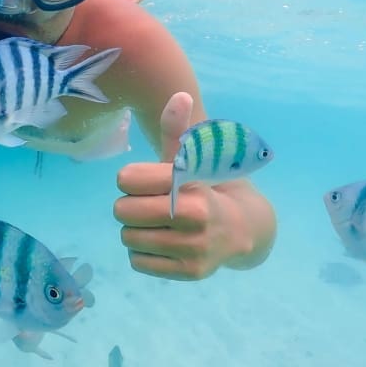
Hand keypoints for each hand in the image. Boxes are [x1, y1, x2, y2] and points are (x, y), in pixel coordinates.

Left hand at [113, 92, 252, 279]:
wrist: (243, 229)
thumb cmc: (205, 187)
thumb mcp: (192, 157)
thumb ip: (178, 130)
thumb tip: (179, 95)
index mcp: (191, 183)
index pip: (127, 179)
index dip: (129, 180)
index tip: (143, 181)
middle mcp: (194, 217)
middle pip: (122, 211)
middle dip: (128, 206)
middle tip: (145, 205)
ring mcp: (193, 248)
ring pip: (127, 238)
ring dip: (134, 231)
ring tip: (155, 224)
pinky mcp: (189, 272)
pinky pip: (137, 262)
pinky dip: (142, 253)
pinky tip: (162, 243)